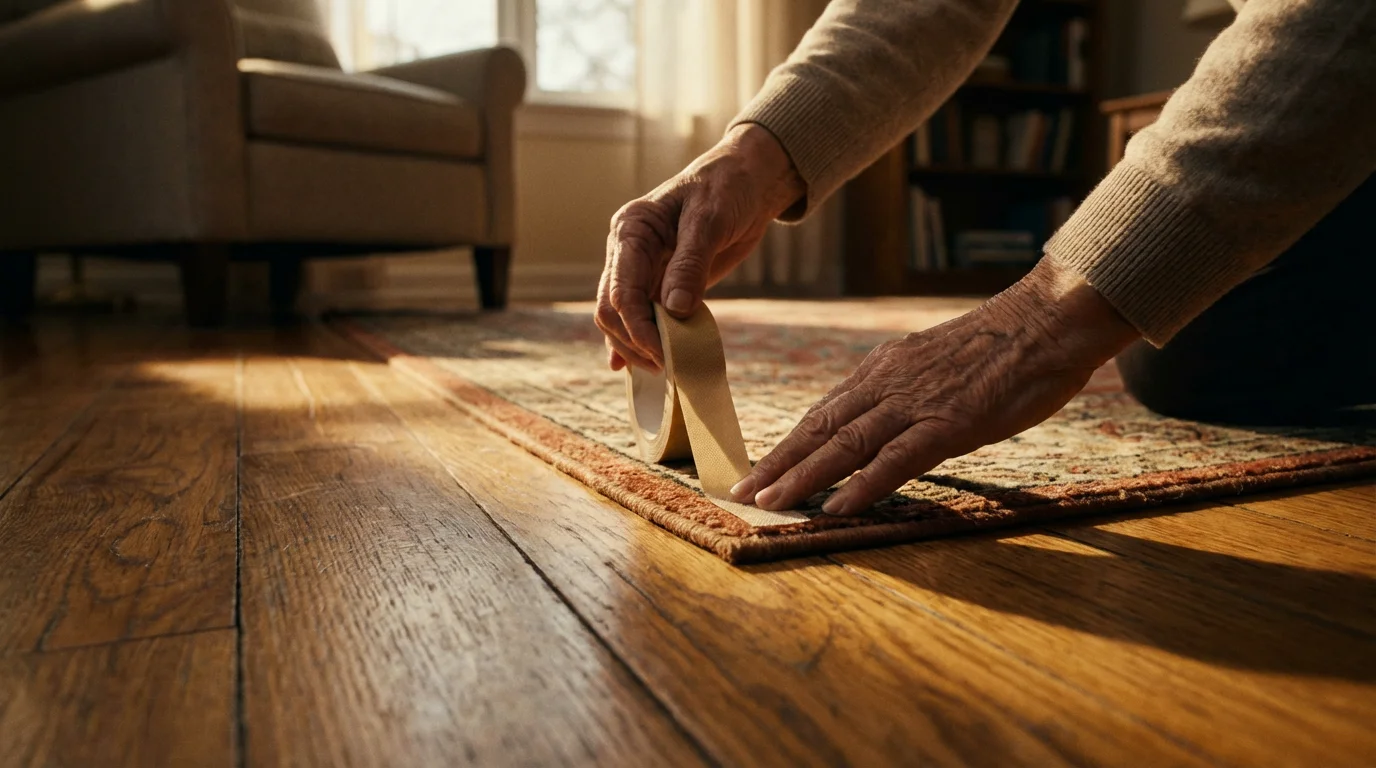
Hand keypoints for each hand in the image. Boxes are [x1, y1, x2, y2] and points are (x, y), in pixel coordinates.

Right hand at [596, 124, 804, 370]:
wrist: (746, 182)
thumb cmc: (726, 189)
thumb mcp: (710, 220)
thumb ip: (690, 264)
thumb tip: (674, 310)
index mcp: (631, 230)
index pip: (621, 290)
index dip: (638, 327)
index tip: (663, 354)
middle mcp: (627, 252)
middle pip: (612, 309)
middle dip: (634, 342)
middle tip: (668, 367)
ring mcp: (641, 269)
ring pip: (621, 318)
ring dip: (636, 346)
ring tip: (664, 370)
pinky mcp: (659, 282)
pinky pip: (641, 316)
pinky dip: (640, 340)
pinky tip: (639, 366)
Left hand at [729, 258, 1141, 513]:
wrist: (1048, 320)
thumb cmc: (1003, 346)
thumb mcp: (937, 363)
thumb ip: (905, 390)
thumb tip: (882, 418)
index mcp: (884, 369)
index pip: (824, 412)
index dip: (789, 444)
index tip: (761, 468)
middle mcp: (888, 383)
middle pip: (820, 429)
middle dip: (778, 464)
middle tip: (741, 492)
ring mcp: (915, 403)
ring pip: (845, 445)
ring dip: (802, 477)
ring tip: (769, 503)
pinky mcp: (948, 423)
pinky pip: (896, 459)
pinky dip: (862, 485)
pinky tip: (836, 507)